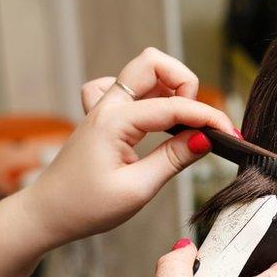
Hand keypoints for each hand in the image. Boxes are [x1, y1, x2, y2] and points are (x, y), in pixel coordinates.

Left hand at [21, 48, 235, 246]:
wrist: (46, 214)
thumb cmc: (85, 207)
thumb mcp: (136, 190)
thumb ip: (173, 160)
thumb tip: (205, 139)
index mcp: (115, 122)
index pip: (174, 106)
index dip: (208, 117)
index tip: (231, 134)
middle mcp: (107, 106)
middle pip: (153, 62)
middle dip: (185, 82)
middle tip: (196, 120)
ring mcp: (102, 107)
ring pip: (142, 72)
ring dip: (168, 88)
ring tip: (180, 123)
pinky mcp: (102, 116)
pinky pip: (125, 88)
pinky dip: (146, 96)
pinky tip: (151, 120)